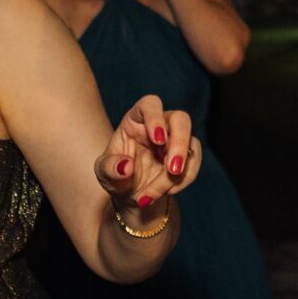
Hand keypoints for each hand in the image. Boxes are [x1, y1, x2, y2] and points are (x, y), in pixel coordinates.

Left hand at [95, 95, 201, 229]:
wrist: (130, 193)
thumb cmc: (115, 174)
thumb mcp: (103, 173)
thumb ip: (110, 168)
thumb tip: (126, 166)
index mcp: (136, 120)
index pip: (150, 105)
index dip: (156, 118)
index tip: (158, 140)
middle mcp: (160, 125)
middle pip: (180, 119)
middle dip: (179, 144)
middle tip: (172, 170)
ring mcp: (175, 139)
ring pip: (190, 144)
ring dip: (179, 172)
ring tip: (158, 193)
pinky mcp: (187, 155)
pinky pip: (194, 163)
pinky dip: (184, 180)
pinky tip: (168, 191)